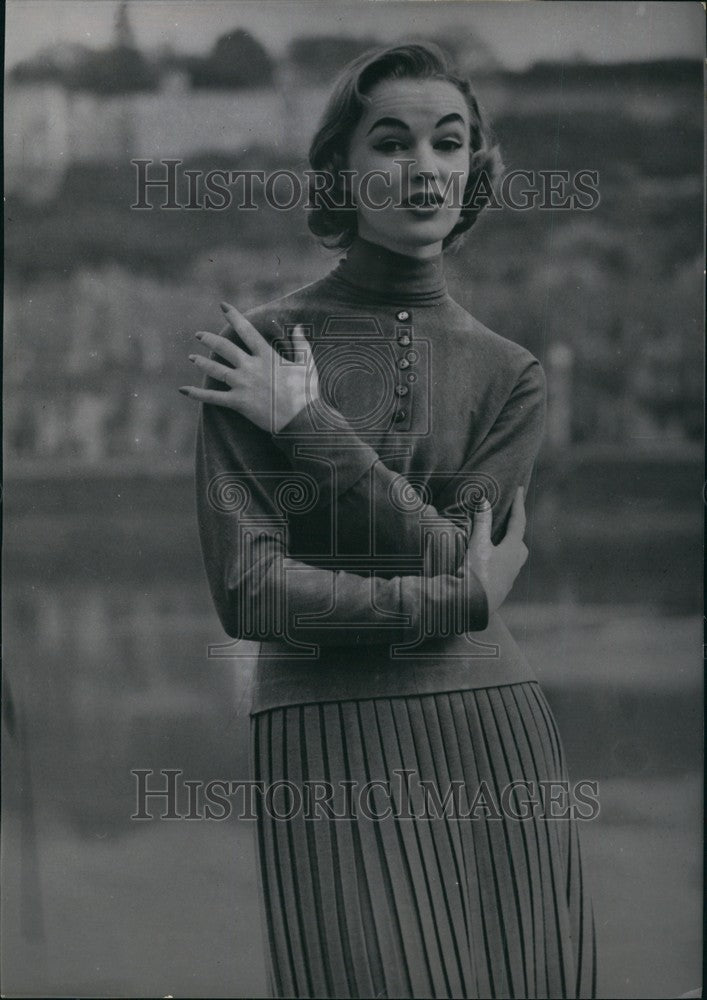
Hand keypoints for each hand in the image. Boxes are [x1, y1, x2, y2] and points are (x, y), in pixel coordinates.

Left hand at [179, 301, 319, 432]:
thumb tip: (297, 327)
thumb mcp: (307, 364)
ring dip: (202, 363)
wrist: (302, 420)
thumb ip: (301, 344)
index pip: (247, 331)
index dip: (234, 317)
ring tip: (192, 357)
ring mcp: (243, 384)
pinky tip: (183, 390)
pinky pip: (213, 397)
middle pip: (225, 348)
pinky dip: (197, 394)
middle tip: (199, 335)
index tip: (222, 306)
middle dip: (210, 339)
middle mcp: (251, 367)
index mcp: (267, 356)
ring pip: (216, 370)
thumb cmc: (306, 393)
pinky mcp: (238, 402)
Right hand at [462, 486, 527, 615]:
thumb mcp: (477, 545)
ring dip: (505, 547)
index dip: (518, 505)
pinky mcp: (500, 588)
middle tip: (507, 520)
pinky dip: (497, 560)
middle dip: (514, 530)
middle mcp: (515, 564)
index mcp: (514, 550)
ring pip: (512, 558)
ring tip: (494, 541)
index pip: (518, 522)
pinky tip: (485, 562)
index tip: (519, 490)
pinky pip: (502, 569)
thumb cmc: (477, 574)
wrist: (472, 608)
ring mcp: (509, 578)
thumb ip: (482, 523)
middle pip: (519, 543)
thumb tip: (484, 501)